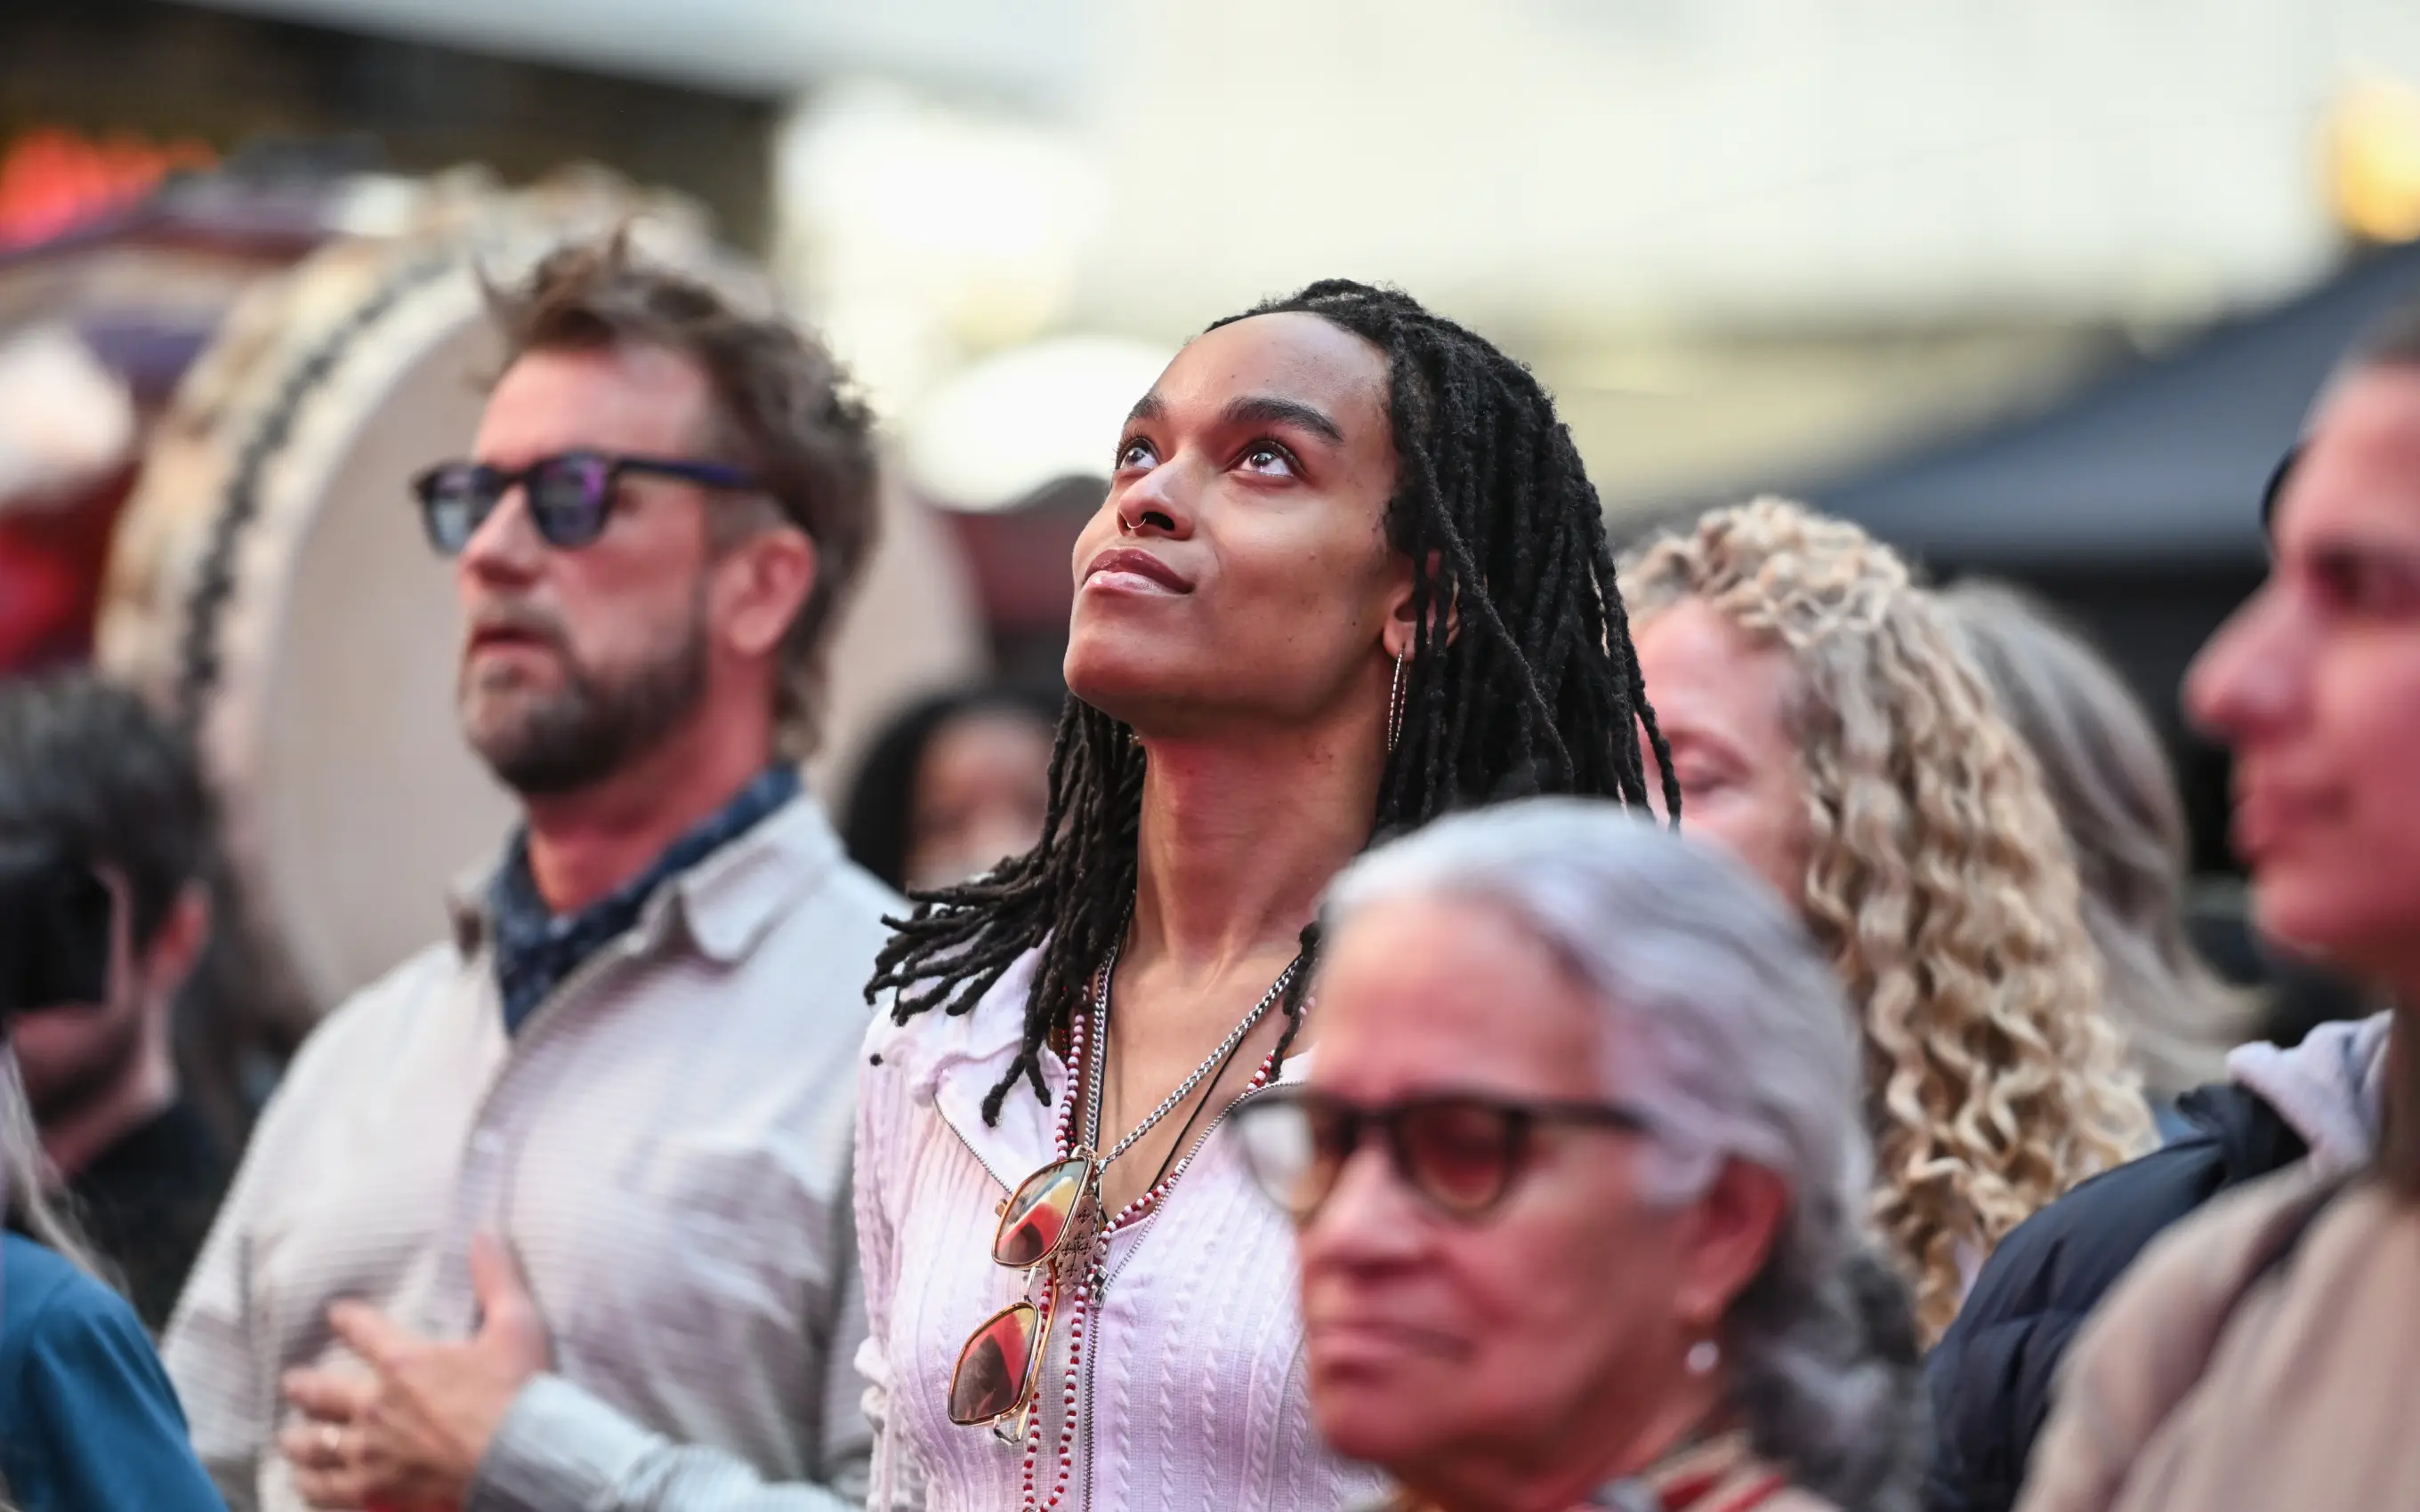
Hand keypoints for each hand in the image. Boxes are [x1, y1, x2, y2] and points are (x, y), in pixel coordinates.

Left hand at [280, 1235, 549, 1509]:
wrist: (519, 1456)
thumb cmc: (518, 1389)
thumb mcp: (516, 1323)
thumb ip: (496, 1277)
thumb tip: (484, 1233)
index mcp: (405, 1362)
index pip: (362, 1331)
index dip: (347, 1319)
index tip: (336, 1314)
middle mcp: (376, 1405)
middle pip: (324, 1392)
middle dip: (305, 1385)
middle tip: (292, 1381)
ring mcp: (372, 1450)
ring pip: (318, 1444)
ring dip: (300, 1439)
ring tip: (289, 1437)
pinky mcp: (376, 1487)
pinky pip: (330, 1489)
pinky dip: (313, 1485)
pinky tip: (304, 1483)